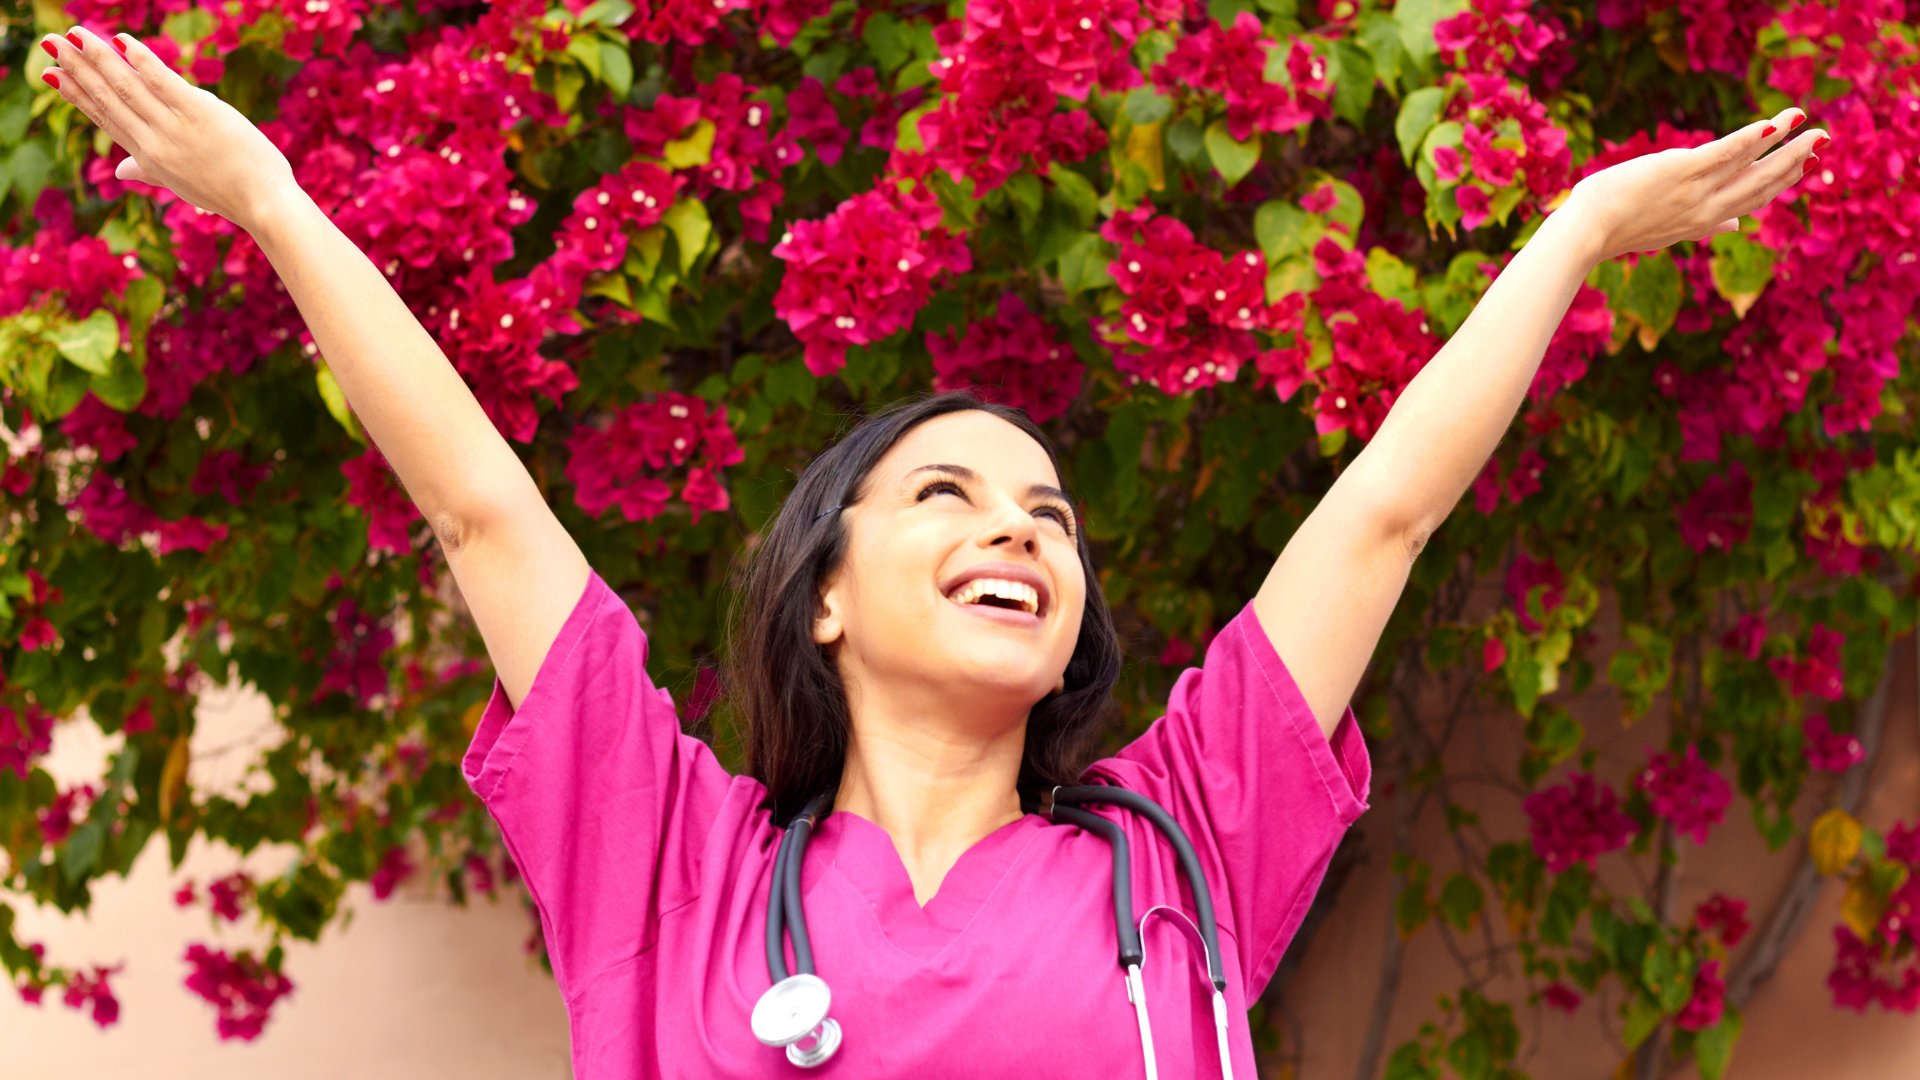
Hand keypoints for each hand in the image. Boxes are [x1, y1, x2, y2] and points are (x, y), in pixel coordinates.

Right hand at [39, 26, 299, 233]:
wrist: (263, 203)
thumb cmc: (228, 192)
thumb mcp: (182, 183)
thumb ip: (148, 170)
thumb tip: (121, 172)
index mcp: (148, 156)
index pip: (105, 119)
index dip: (76, 95)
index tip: (52, 74)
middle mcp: (154, 141)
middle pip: (108, 99)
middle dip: (78, 69)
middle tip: (52, 42)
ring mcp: (175, 127)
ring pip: (128, 87)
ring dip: (99, 58)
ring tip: (75, 34)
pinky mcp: (199, 113)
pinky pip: (164, 81)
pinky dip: (142, 59)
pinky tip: (124, 41)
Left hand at [1562, 107, 1827, 263]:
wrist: (1586, 233)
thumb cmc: (1616, 228)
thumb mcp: (1666, 231)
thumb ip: (1706, 226)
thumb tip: (1737, 227)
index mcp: (1703, 223)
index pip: (1751, 201)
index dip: (1781, 183)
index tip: (1806, 167)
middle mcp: (1707, 210)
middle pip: (1760, 184)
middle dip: (1794, 161)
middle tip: (1822, 140)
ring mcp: (1695, 192)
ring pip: (1748, 166)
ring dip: (1781, 143)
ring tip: (1805, 123)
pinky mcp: (1679, 171)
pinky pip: (1723, 153)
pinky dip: (1748, 139)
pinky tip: (1770, 125)